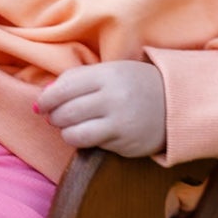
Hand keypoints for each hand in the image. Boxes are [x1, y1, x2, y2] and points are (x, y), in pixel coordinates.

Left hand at [36, 60, 165, 157]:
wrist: (176, 103)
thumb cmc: (136, 84)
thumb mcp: (110, 71)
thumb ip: (77, 79)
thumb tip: (44, 96)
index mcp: (108, 75)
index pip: (63, 88)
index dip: (47, 99)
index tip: (41, 104)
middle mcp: (114, 98)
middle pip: (65, 113)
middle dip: (54, 117)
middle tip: (55, 116)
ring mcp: (120, 124)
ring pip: (74, 135)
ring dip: (66, 132)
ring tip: (71, 127)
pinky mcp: (125, 144)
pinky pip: (92, 146)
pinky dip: (85, 141)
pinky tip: (91, 133)